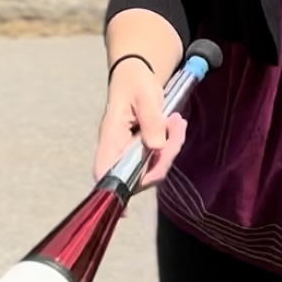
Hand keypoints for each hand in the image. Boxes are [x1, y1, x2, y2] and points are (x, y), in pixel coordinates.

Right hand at [93, 57, 187, 192]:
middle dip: (163, 159)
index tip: (124, 209)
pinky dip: (172, 144)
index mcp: (111, 136)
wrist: (136, 73)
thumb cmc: (134, 82)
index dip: (112, 190)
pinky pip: (158, 158)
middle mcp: (117, 148)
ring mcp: (130, 151)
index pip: (104, 169)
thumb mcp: (144, 96)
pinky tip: (176, 124)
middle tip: (176, 128)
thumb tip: (156, 146)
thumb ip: (151, 120)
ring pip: (152, 167)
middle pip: (136, 174)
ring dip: (171, 149)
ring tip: (177, 121)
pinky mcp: (143, 148)